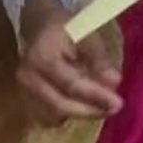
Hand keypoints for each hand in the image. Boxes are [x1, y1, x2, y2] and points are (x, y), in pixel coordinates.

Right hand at [16, 0, 123, 122]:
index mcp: (42, 58)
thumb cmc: (65, 28)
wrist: (38, 26)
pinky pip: (47, 116)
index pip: (70, 84)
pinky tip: (82, 107)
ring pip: (54, 115)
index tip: (118, 103)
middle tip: (113, 110)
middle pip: (60, 105)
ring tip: (101, 108)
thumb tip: (114, 82)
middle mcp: (28, 77)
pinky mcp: (25, 98)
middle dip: (89, 111)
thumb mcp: (85, 34)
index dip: (95, 96)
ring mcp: (24, 89)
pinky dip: (67, 115)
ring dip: (80, 115)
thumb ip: (99, 59)